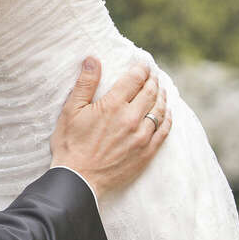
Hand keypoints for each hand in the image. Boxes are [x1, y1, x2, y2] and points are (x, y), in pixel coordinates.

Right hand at [50, 57, 171, 200]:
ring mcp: (142, 137)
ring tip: (161, 89)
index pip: (135, 79)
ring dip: (162, 96)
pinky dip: (167, 118)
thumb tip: (93, 59)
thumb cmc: (70, 145)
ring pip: (159, 110)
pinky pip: (164, 131)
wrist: (79, 180)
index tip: (143, 64)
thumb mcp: (71, 110)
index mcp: (113, 105)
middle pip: (150, 92)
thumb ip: (85, 84)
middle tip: (153, 73)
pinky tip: (167, 113)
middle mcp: (132, 118)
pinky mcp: (147, 153)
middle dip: (153, 80)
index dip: (141, 69)